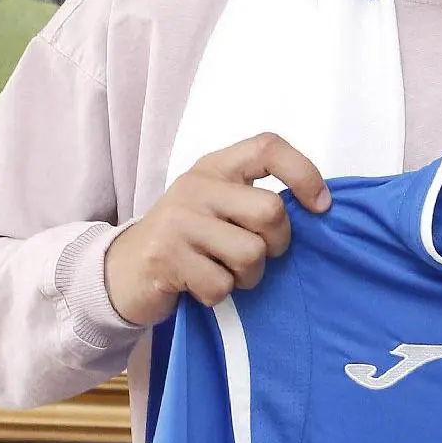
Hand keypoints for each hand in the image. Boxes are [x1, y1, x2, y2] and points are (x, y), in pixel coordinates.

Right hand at [103, 133, 330, 326]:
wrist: (122, 271)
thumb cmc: (185, 239)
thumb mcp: (215, 204)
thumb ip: (253, 199)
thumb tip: (316, 207)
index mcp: (214, 167)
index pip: (268, 147)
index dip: (303, 173)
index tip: (319, 206)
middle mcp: (196, 186)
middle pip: (270, 211)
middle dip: (276, 244)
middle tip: (257, 255)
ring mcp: (179, 220)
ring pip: (251, 254)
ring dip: (247, 276)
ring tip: (224, 272)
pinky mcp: (166, 257)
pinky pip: (221, 285)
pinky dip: (218, 295)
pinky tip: (199, 286)